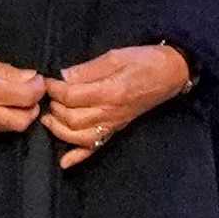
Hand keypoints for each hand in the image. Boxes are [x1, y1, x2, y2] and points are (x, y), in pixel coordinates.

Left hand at [39, 44, 187, 169]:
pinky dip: (79, 157)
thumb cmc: (145, 60)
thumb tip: (63, 76)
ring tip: (49, 118)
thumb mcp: (116, 55)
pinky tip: (64, 162)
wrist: (171, 73)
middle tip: (48, 96)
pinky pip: (97, 147)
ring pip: (80, 137)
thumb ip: (88, 69)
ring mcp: (114, 124)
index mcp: (111, 91)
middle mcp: (111, 112)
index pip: (72, 96)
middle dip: (55, 108)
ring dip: (59, 130)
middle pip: (73, 118)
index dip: (54, 89)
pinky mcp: (117, 129)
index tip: (46, 81)